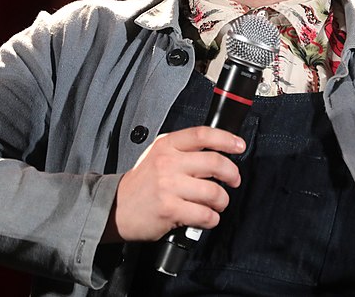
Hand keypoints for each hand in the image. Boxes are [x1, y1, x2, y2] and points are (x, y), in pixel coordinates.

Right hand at [103, 126, 245, 241]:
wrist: (116, 207)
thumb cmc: (141, 183)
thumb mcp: (157, 155)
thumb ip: (182, 149)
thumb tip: (217, 150)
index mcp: (167, 145)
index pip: (202, 135)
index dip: (226, 139)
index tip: (239, 146)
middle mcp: (168, 162)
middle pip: (215, 162)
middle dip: (232, 174)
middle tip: (234, 180)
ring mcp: (168, 186)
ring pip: (213, 191)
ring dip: (222, 201)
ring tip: (218, 204)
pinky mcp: (169, 209)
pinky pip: (204, 214)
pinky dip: (212, 219)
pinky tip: (207, 217)